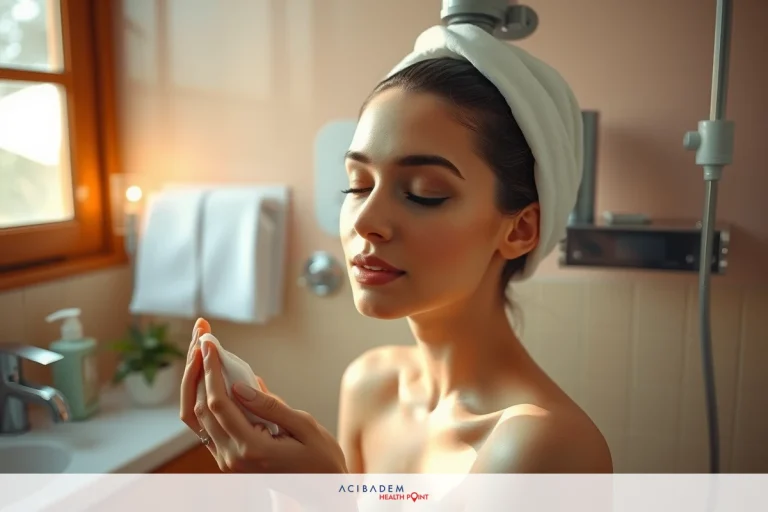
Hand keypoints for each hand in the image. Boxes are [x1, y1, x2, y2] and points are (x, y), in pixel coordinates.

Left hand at [179, 318, 347, 473]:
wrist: (322, 491)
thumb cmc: (321, 459)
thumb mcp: (304, 427)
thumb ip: (271, 407)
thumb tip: (240, 385)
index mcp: (251, 449)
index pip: (219, 404)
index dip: (211, 370)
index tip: (209, 342)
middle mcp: (232, 458)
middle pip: (200, 407)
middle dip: (198, 368)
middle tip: (201, 336)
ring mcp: (227, 460)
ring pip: (196, 417)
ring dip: (195, 381)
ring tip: (201, 351)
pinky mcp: (228, 458)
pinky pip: (206, 425)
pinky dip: (204, 396)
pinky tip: (212, 373)